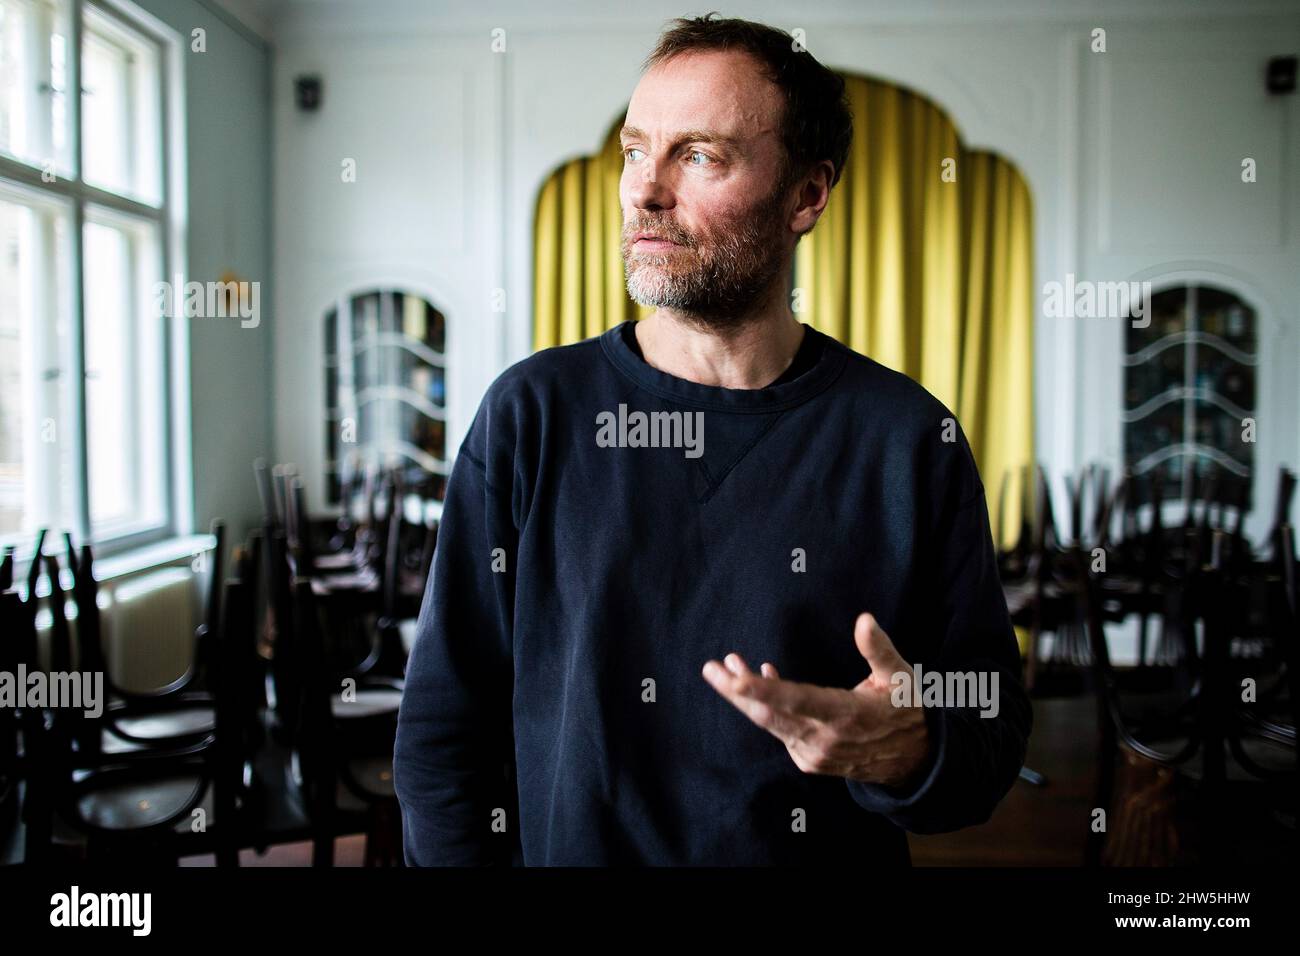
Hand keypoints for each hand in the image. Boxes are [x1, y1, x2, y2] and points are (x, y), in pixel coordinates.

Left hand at [702, 613, 932, 789]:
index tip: (735, 679)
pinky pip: (780, 731)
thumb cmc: (907, 711)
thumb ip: (879, 650)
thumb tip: (864, 619)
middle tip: (711, 668)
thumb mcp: (901, 677)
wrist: (915, 762)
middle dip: (736, 692)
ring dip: (745, 696)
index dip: (762, 691)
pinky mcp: (809, 760)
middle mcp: (825, 738)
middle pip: (769, 715)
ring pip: (770, 723)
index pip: (796, 702)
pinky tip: (759, 680)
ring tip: (726, 667)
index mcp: (847, 714)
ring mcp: (815, 754)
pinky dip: (765, 707)